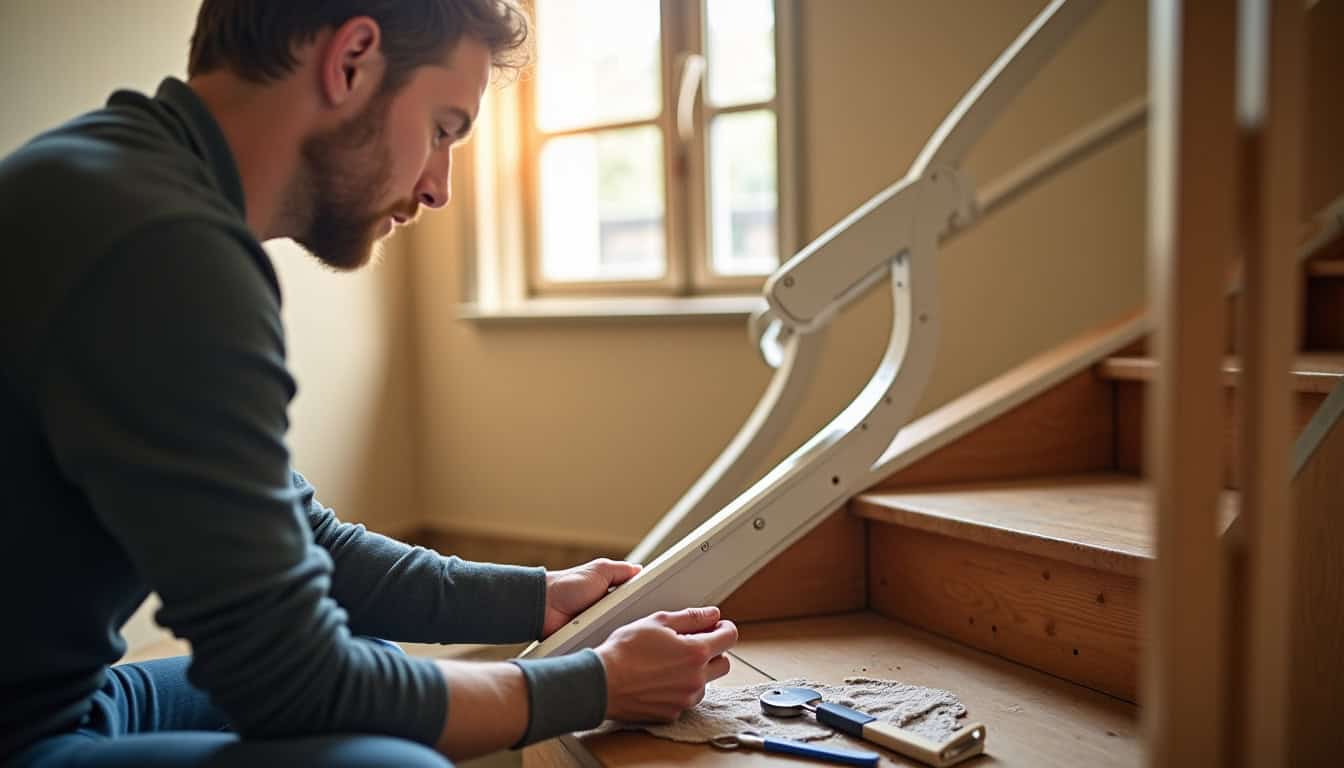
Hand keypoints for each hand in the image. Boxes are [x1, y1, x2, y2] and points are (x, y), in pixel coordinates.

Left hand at [542, 558, 641, 637]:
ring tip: (627, 631)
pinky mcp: (590, 641)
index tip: (654, 605)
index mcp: (610, 592)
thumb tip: (639, 569)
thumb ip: (620, 569)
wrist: (544, 606)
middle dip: (635, 619)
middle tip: (643, 619)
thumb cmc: (568, 585)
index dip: (643, 602)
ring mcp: (599, 626)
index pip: (633, 599)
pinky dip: (607, 642)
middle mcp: (606, 610)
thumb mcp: (599, 570)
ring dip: (622, 631)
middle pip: (630, 618)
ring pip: (619, 633)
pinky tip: (612, 641)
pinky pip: (604, 644)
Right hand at [593, 606, 738, 722]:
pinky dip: (679, 689)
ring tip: (669, 663)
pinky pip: (686, 699)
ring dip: (696, 672)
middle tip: (693, 643)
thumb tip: (712, 615)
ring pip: (705, 683)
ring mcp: (685, 699)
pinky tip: (659, 679)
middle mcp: (696, 679)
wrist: (601, 683)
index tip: (717, 626)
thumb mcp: (657, 622)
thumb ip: (691, 617)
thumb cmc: (624, 651)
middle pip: (724, 663)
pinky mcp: (673, 714)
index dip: (725, 628)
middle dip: (713, 652)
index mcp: (696, 653)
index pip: (730, 637)